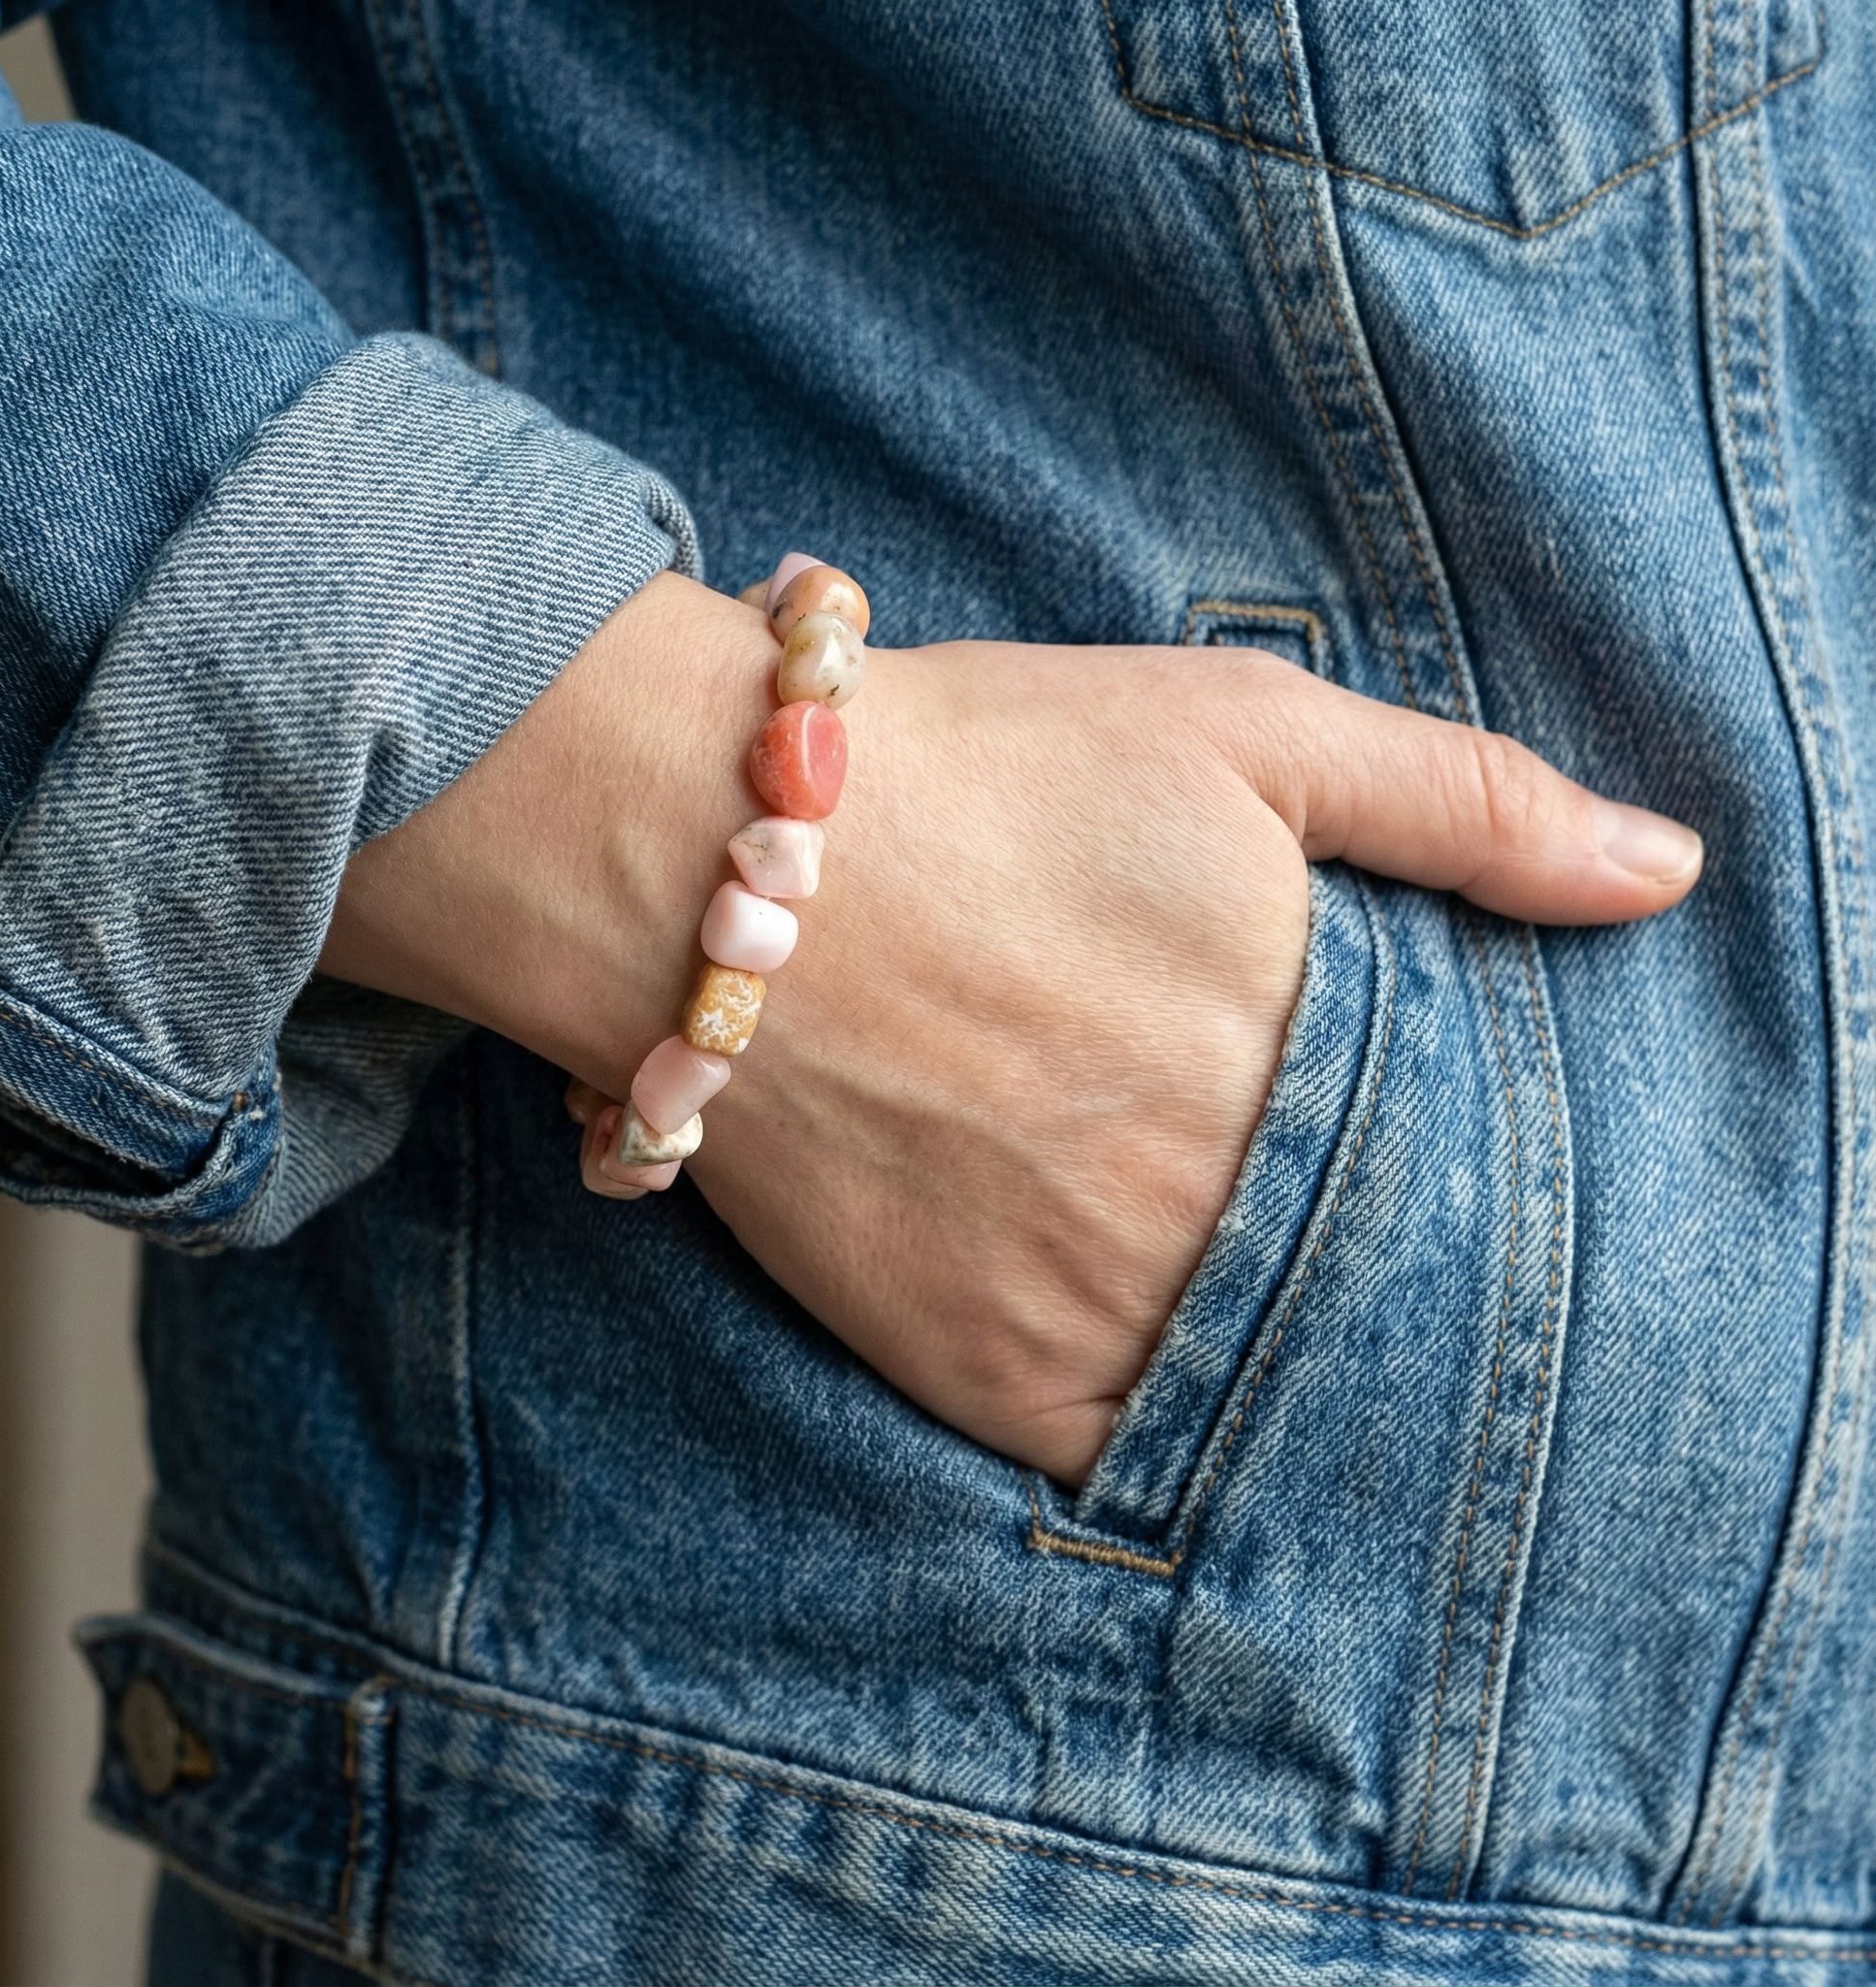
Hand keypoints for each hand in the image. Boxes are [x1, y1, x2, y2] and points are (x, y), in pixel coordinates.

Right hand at [318, 572, 1699, 1482]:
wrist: (713, 860)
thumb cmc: (982, 770)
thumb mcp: (1243, 731)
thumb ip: (1468, 802)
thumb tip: (1666, 873)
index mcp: (1303, 1058)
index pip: (1469, 1184)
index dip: (1475, 1190)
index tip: (1468, 1192)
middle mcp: (1213, 1206)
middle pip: (1359, 1291)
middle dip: (1371, 1270)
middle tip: (1337, 1256)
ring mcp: (1093, 1304)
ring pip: (1253, 1387)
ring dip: (1271, 1354)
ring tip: (1236, 1297)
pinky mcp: (975, 1366)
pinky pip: (1121, 1455)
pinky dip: (1160, 1430)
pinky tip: (1151, 1362)